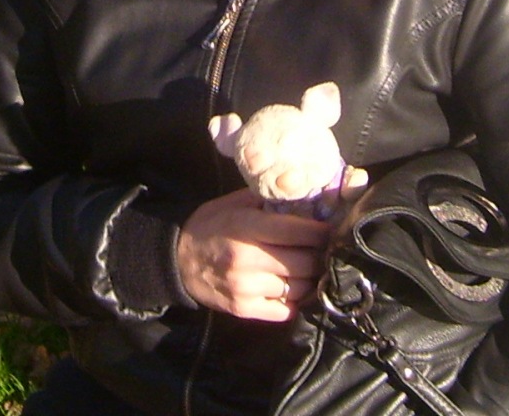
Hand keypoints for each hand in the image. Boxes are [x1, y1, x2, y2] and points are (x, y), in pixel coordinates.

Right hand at [177, 188, 330, 320]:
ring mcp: (246, 288)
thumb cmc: (210, 226)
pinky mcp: (244, 310)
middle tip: (326, 249)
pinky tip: (294, 286)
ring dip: (310, 278)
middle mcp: (248, 260)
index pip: (299, 231)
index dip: (322, 231)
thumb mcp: (233, 203)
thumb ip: (267, 199)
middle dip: (320, 255)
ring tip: (311, 267)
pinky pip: (286, 309)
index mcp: (247, 228)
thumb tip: (306, 198)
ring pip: (300, 288)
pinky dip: (296, 299)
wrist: (177, 260)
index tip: (331, 229)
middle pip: (306, 262)